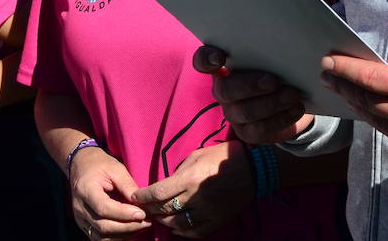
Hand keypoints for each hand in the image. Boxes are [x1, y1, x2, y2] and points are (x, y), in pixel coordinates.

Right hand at [66, 146, 150, 239]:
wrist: (82, 166)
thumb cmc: (100, 165)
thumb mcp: (116, 169)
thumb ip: (127, 186)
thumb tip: (142, 203)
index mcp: (85, 190)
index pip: (103, 208)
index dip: (123, 214)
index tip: (142, 213)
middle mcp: (79, 208)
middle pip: (103, 226)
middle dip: (127, 227)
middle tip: (147, 221)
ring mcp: (80, 219)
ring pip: (101, 236)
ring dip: (124, 234)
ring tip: (142, 225)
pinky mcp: (85, 225)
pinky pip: (100, 238)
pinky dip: (117, 237)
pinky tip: (131, 229)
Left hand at [134, 141, 251, 237]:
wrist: (252, 168)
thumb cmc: (222, 156)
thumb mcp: (196, 156)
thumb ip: (179, 171)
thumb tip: (165, 184)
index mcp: (188, 179)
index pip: (157, 193)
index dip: (142, 196)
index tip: (135, 196)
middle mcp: (195, 197)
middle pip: (164, 209)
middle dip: (150, 209)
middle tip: (142, 208)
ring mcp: (206, 212)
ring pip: (176, 223)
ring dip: (164, 221)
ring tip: (157, 217)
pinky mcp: (216, 220)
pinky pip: (195, 232)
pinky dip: (182, 232)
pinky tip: (175, 228)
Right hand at [195, 46, 312, 144]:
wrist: (293, 99)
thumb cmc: (278, 69)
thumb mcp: (273, 57)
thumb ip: (268, 51)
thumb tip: (283, 39)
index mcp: (224, 67)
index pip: (202, 62)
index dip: (206, 59)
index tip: (220, 57)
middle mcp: (223, 90)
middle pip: (224, 90)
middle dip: (249, 85)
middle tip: (273, 80)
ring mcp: (233, 113)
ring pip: (244, 112)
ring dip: (271, 103)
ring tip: (293, 94)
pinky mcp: (247, 132)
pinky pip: (259, 129)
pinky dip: (280, 118)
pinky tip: (296, 108)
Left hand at [319, 55, 387, 167]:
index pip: (369, 79)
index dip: (345, 70)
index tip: (328, 62)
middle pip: (366, 100)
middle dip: (345, 86)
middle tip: (329, 74)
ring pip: (375, 120)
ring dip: (359, 104)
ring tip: (346, 91)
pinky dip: (381, 122)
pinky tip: (374, 111)